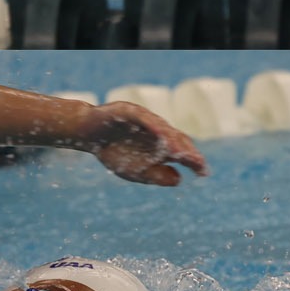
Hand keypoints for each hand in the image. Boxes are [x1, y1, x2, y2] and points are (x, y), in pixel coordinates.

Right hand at [84, 102, 208, 185]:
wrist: (86, 133)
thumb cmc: (112, 151)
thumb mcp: (134, 170)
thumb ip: (155, 176)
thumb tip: (179, 179)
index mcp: (161, 144)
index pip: (182, 151)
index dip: (193, 160)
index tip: (203, 172)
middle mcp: (157, 130)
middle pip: (177, 139)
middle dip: (187, 151)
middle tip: (196, 163)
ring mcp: (145, 119)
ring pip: (163, 129)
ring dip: (174, 141)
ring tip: (182, 154)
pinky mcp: (129, 111)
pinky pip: (144, 118)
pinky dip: (153, 125)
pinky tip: (162, 135)